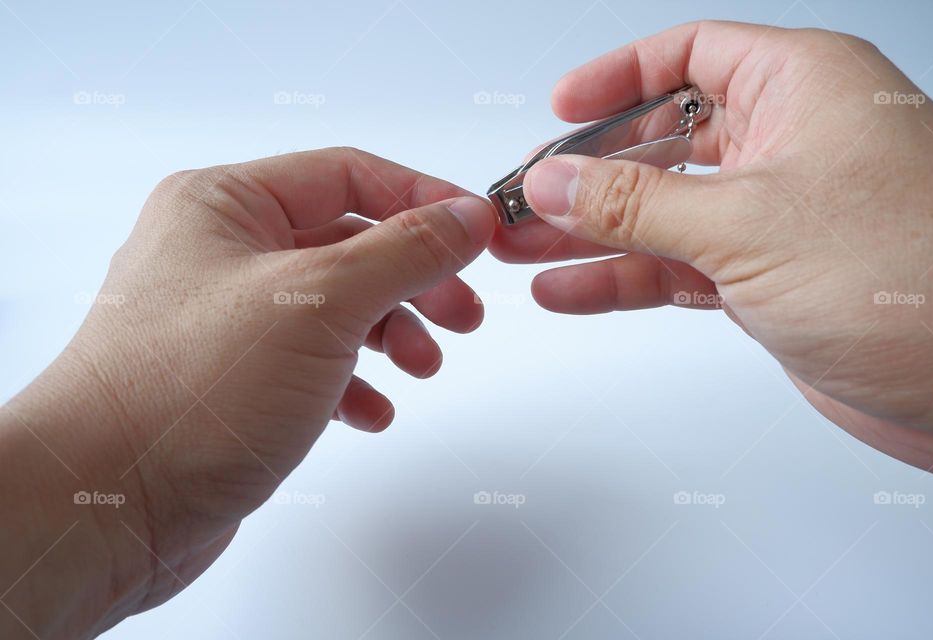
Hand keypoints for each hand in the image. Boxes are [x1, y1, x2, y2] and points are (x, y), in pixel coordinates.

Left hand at [0, 148, 495, 636]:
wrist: (104, 506)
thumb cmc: (190, 391)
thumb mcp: (320, 301)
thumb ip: (404, 251)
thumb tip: (467, 216)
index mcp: (226, 205)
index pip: (349, 175)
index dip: (423, 200)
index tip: (479, 235)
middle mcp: (221, 253)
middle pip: (348, 243)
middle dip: (414, 279)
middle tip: (463, 315)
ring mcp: (225, 320)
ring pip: (335, 307)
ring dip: (390, 334)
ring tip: (423, 368)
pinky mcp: (231, 380)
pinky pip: (310, 364)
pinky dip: (351, 383)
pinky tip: (371, 412)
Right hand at [490, 21, 932, 479]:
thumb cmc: (921, 279)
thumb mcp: (749, 224)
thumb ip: (637, 203)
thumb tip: (555, 181)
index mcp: (801, 88)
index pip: (688, 57)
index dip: (617, 79)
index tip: (559, 110)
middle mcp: (788, 145)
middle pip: (662, 141)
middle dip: (587, 173)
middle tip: (524, 197)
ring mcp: (777, 217)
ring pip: (662, 213)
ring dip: (590, 233)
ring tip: (521, 247)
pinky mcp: (768, 281)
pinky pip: (677, 269)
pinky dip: (623, 281)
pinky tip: (569, 289)